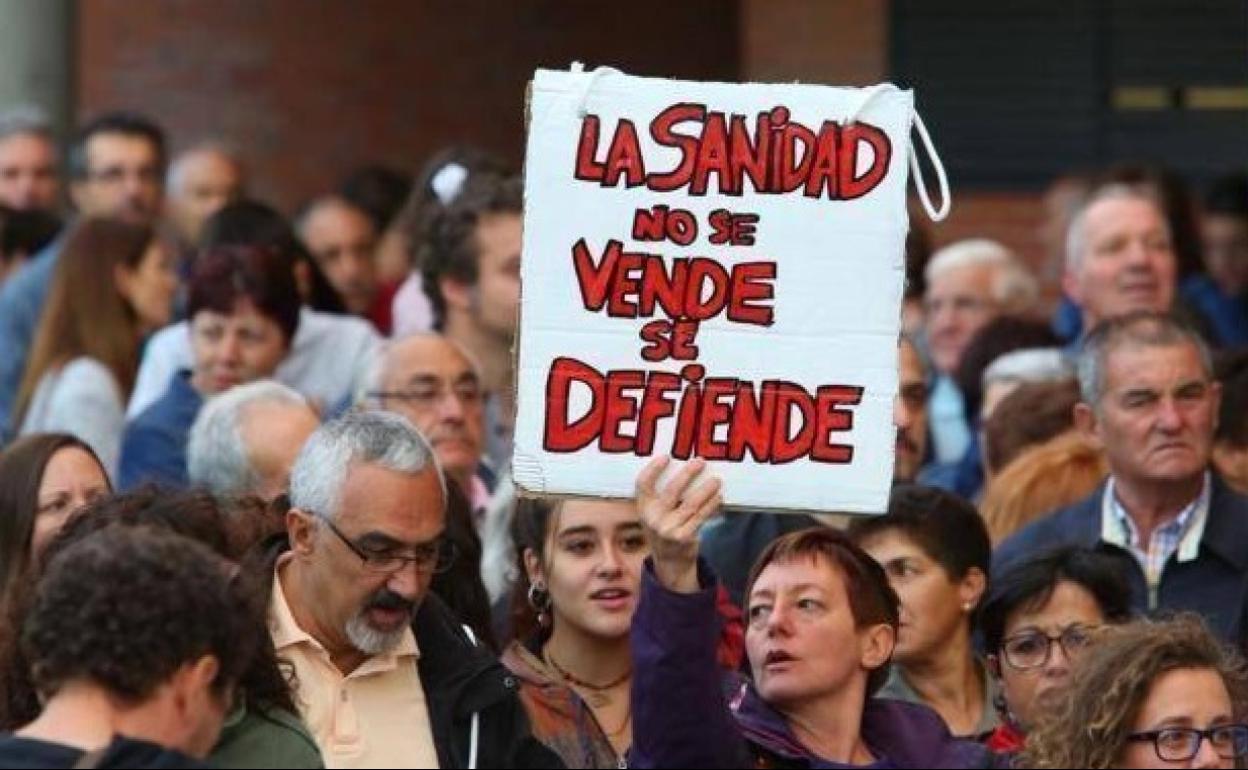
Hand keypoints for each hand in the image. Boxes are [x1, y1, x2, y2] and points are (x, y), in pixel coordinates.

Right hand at [635, 456, 722, 593]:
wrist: (670, 562)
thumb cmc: (665, 528)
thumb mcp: (655, 514)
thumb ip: (662, 496)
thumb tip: (688, 468)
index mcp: (643, 508)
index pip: (643, 484)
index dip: (653, 469)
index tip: (666, 457)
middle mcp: (653, 519)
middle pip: (671, 491)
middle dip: (687, 475)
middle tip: (700, 462)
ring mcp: (668, 529)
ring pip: (690, 504)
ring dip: (706, 490)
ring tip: (717, 480)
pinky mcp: (684, 538)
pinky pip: (700, 517)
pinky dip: (711, 506)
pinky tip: (719, 497)